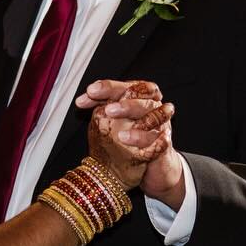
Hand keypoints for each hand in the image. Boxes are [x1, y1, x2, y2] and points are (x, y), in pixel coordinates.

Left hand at [77, 79, 181, 200]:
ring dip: (138, 126)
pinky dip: (147, 141)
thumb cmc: (131, 132)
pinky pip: (161, 141)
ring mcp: (161, 123)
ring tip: (121, 135)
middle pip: (143, 97)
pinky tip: (133, 145)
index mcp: (139, 95)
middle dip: (125, 104)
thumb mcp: (114, 117)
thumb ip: (99, 105)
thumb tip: (80, 101)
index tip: (91, 92)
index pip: (125, 85)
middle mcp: (152, 106)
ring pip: (155, 117)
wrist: (152, 161)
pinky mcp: (165, 143)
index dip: (108, 87)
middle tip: (109, 111)